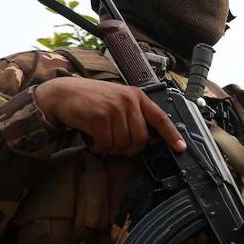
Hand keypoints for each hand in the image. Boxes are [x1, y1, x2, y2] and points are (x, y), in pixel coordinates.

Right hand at [35, 77, 184, 155]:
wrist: (63, 93)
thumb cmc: (92, 99)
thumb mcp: (119, 100)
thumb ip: (136, 115)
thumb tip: (152, 139)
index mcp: (137, 96)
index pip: (160, 118)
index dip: (172, 135)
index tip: (180, 148)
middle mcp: (128, 101)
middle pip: (140, 139)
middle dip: (130, 149)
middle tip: (117, 146)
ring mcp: (114, 108)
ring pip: (123, 144)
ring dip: (112, 149)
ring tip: (102, 140)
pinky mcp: (99, 117)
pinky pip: (106, 144)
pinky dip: (99, 148)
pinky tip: (93, 140)